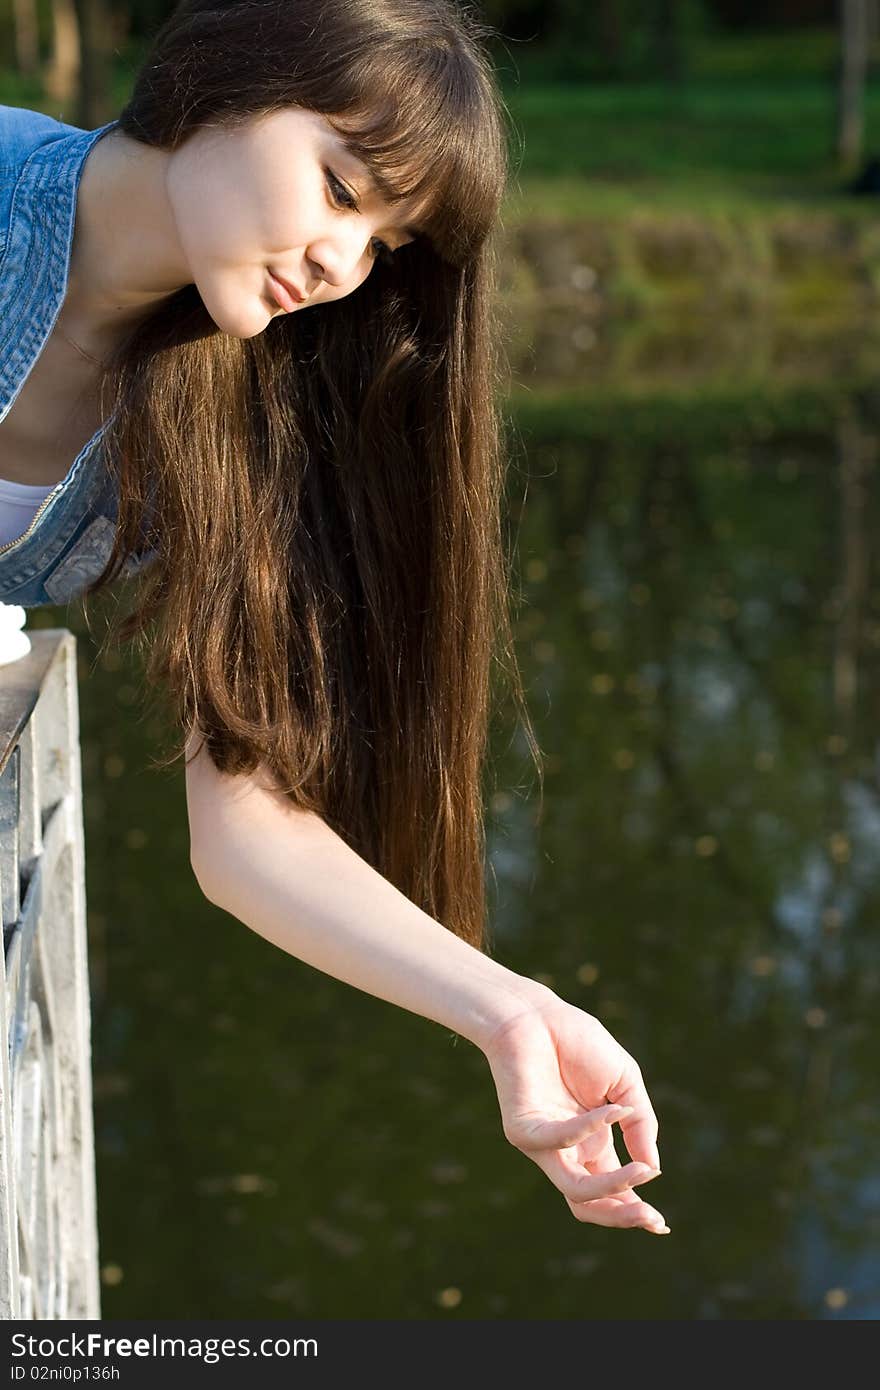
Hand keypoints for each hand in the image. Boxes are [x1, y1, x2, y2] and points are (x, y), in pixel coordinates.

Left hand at [482, 990, 669, 1232]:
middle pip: (589, 1204)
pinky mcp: (522, 1129)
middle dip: (622, 1216)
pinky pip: (559, 1142)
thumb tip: (654, 1170)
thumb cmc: (579, 1044)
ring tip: (642, 1173)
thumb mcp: (625, 1085)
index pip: (611, 1192)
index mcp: (592, 1144)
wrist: (537, 1014)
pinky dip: (590, 1128)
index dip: (635, 1210)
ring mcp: (542, 1143)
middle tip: (651, 1217)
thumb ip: (641, 1125)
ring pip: (574, 1188)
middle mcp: (566, 1150)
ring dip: (612, 1186)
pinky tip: (612, 1110)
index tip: (661, 1225)